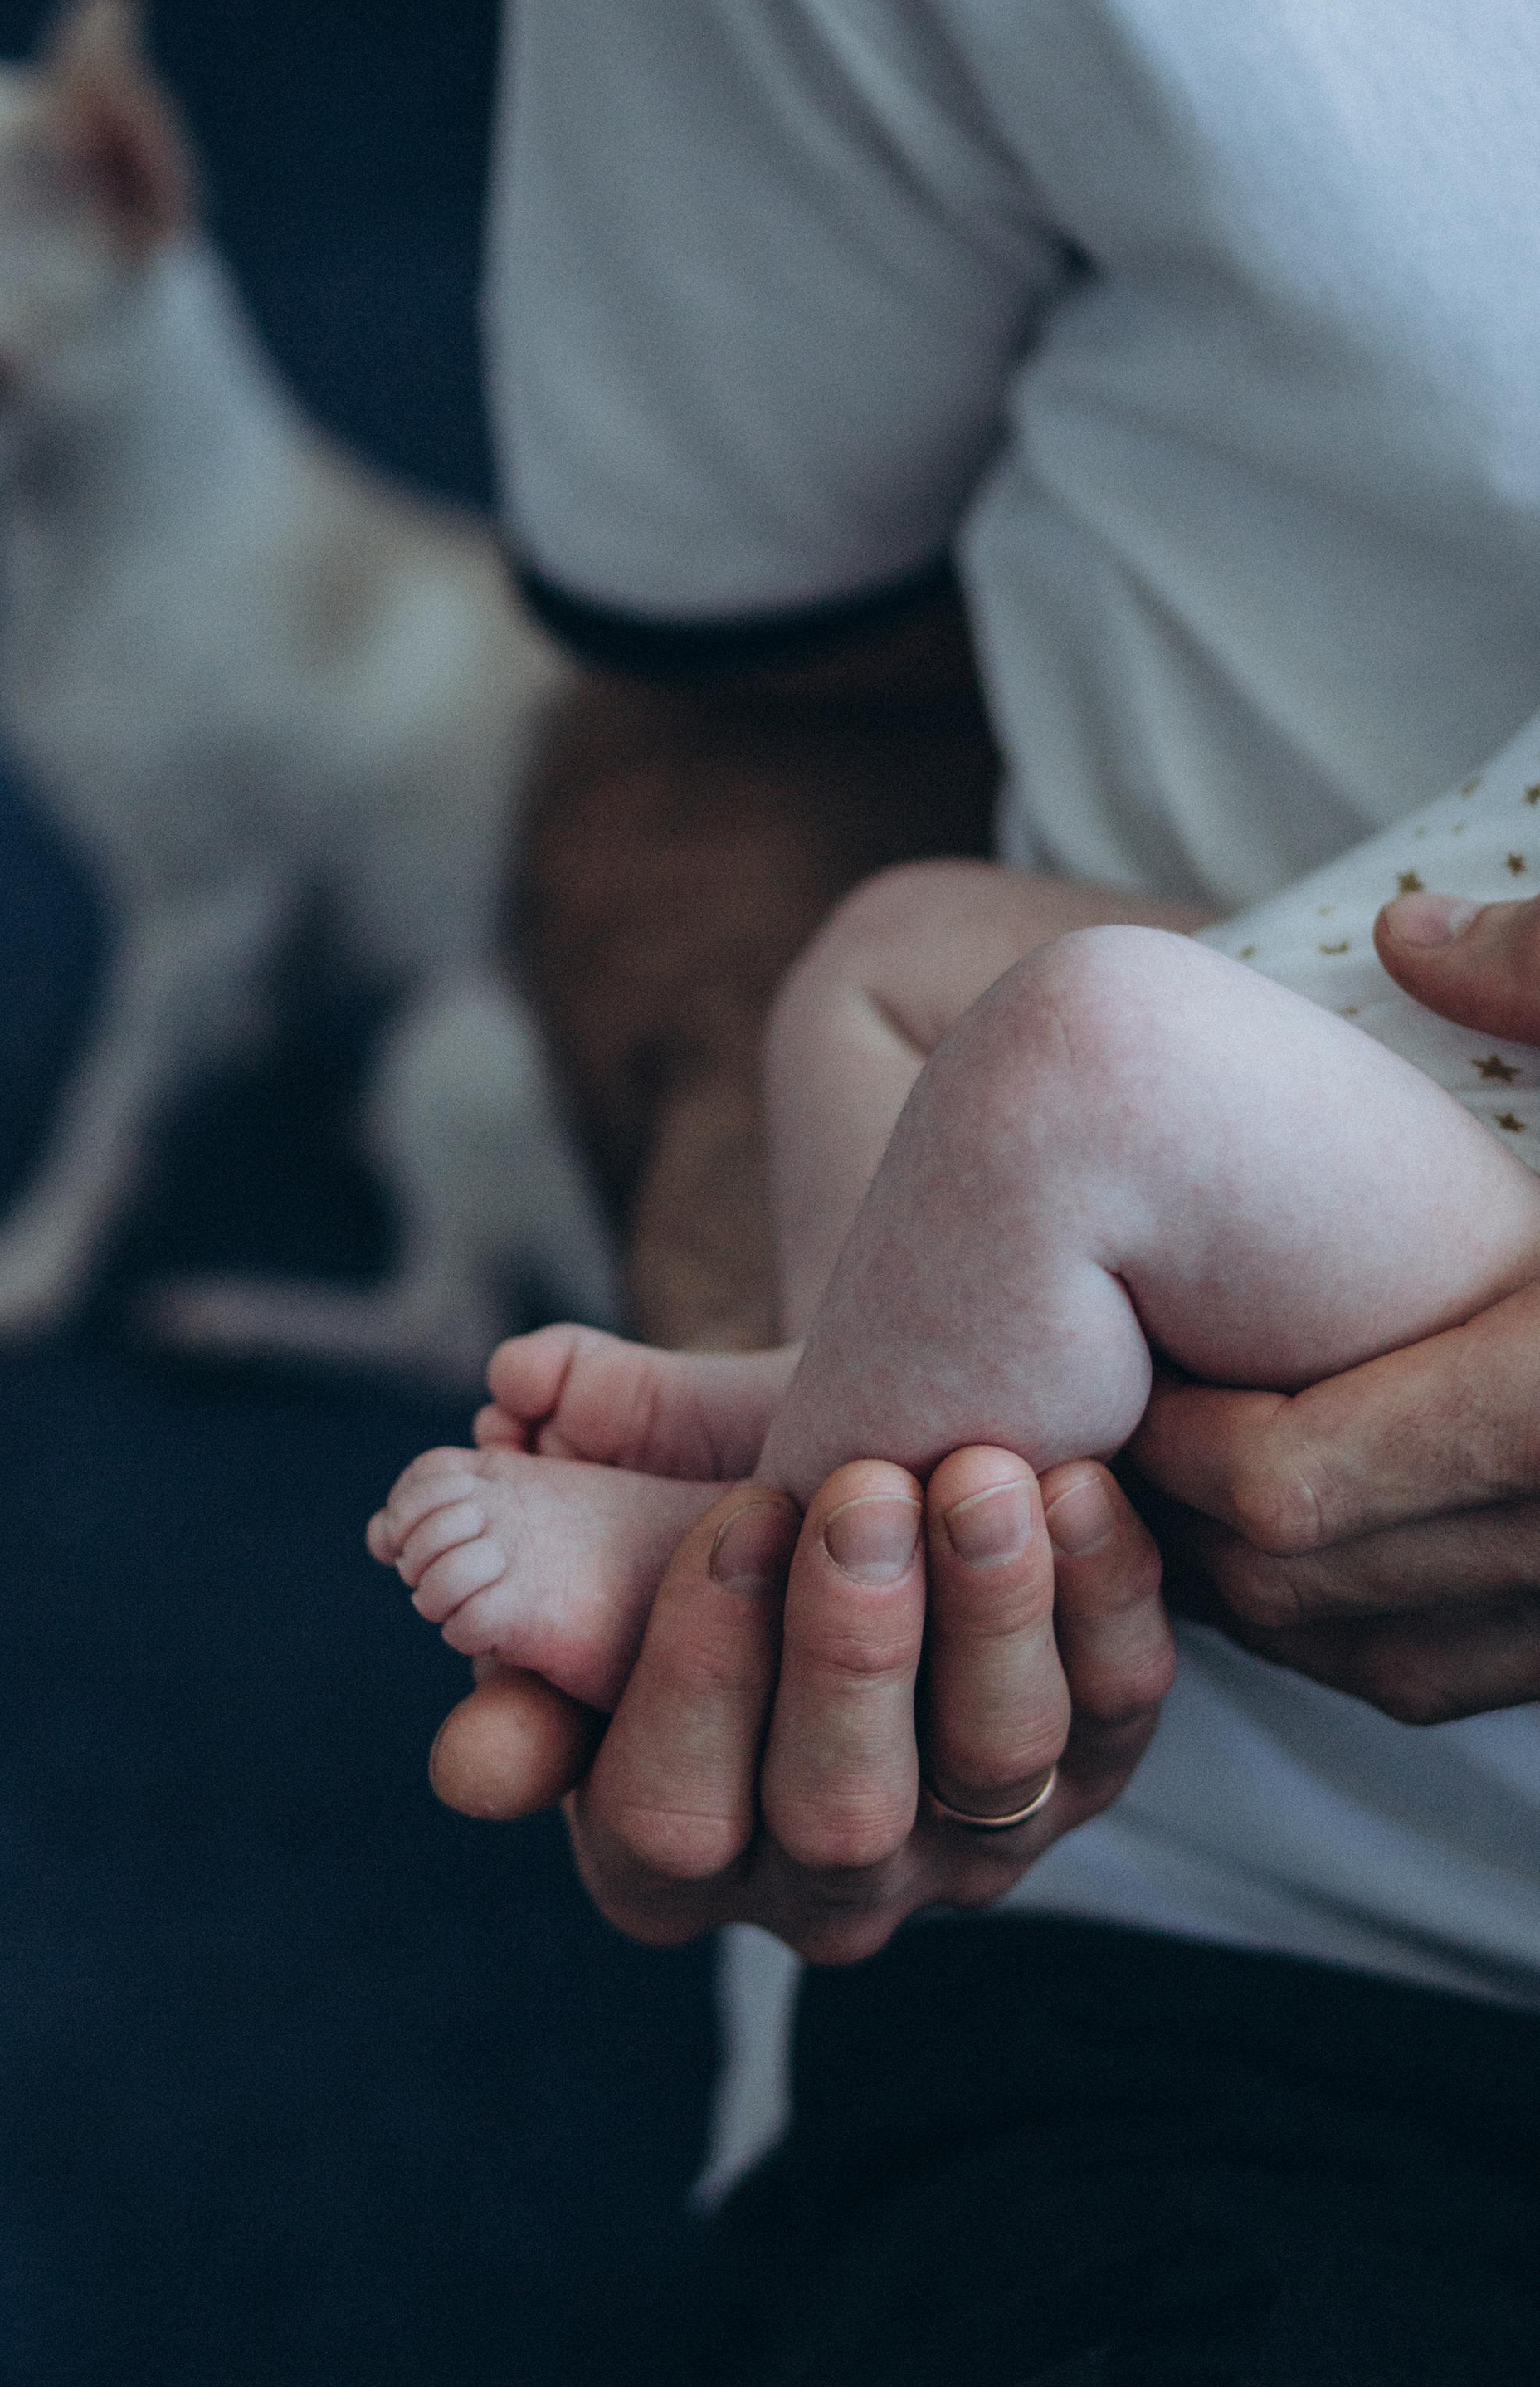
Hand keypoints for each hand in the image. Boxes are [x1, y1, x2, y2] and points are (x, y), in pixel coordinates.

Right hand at [430, 1447, 1172, 1960]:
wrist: (866, 1451)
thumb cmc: (710, 1494)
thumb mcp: (614, 1510)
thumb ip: (540, 1550)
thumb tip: (486, 1621)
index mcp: (658, 1848)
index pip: (665, 1819)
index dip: (701, 1677)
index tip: (734, 1521)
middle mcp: (816, 1879)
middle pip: (837, 1817)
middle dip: (849, 1649)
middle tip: (856, 1492)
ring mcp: (966, 1838)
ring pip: (995, 1767)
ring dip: (988, 1616)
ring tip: (977, 1474)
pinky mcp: (1093, 1770)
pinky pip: (1118, 1711)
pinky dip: (1104, 1596)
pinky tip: (1077, 1486)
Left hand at [1125, 881, 1539, 1722]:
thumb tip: (1413, 932)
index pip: (1290, 1486)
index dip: (1172, 1439)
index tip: (1133, 1351)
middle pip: (1310, 1593)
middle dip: (1193, 1520)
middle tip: (1135, 1408)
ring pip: (1386, 1664)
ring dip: (1278, 1586)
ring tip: (1211, 1461)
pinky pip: (1477, 1678)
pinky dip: (1384, 1621)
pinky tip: (1349, 1514)